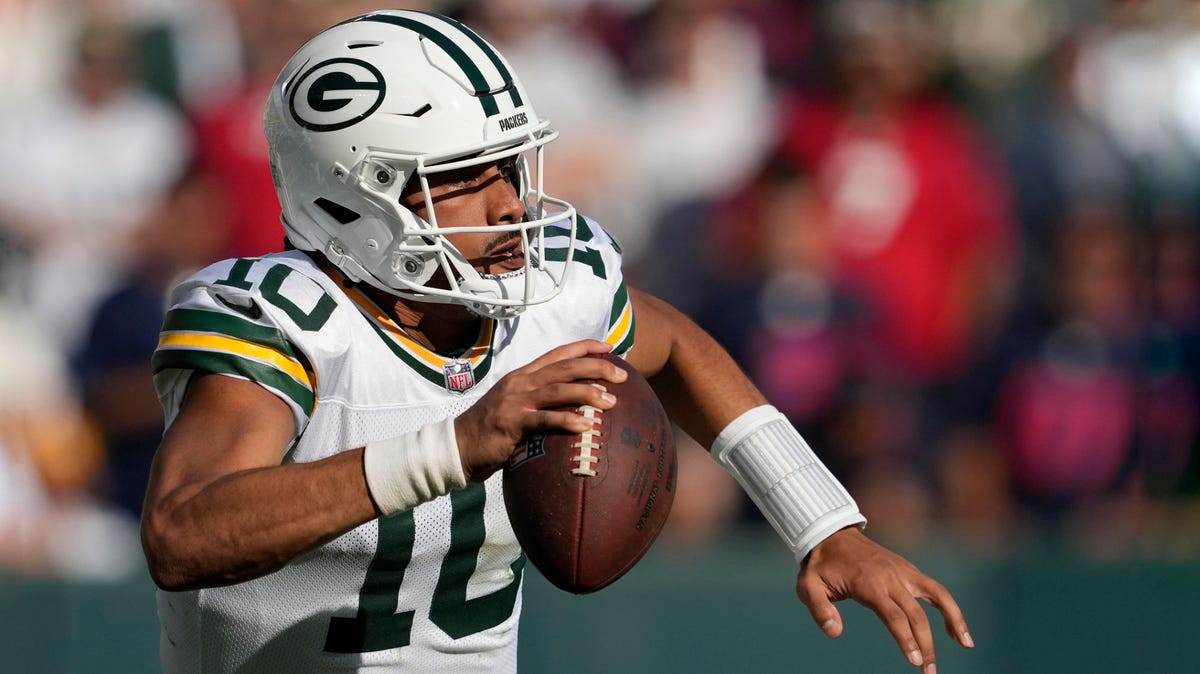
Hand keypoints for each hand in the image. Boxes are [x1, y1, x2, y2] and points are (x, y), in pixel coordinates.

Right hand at [454, 339, 627, 481]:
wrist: (457, 446)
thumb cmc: (490, 432)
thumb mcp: (515, 408)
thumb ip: (538, 402)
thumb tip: (573, 407)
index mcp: (523, 375)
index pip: (558, 353)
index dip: (585, 348)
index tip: (609, 347)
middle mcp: (520, 382)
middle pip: (564, 368)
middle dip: (596, 368)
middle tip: (622, 375)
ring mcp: (515, 401)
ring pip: (558, 390)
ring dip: (588, 393)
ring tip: (612, 401)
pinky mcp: (511, 423)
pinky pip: (544, 420)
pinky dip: (566, 420)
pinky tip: (586, 426)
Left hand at [797, 527, 972, 673]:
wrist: (831, 534)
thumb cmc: (820, 565)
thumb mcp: (808, 586)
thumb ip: (819, 610)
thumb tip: (834, 632)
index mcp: (869, 583)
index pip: (894, 616)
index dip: (906, 639)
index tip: (914, 661)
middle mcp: (892, 577)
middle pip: (917, 614)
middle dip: (926, 645)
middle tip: (929, 673)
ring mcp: (904, 572)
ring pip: (938, 595)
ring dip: (955, 619)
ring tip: (966, 644)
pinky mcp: (909, 571)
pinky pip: (935, 590)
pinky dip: (949, 608)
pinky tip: (955, 630)